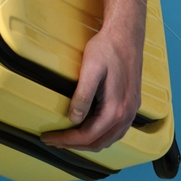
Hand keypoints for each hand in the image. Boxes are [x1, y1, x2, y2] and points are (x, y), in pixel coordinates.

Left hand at [39, 20, 146, 150]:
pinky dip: (100, 135)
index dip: (66, 140)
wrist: (126, 35)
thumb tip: (74, 119)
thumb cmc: (107, 49)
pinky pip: (116, 130)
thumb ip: (83, 96)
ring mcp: (131, 111)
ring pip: (109, 139)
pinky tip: (87, 130)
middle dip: (74, 144)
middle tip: (53, 140)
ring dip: (88, 143)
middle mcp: (127, 114)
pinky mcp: (131, 105)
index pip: (88, 135)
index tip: (49, 138)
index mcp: (116, 109)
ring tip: (67, 139)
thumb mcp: (90, 70)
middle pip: (99, 142)